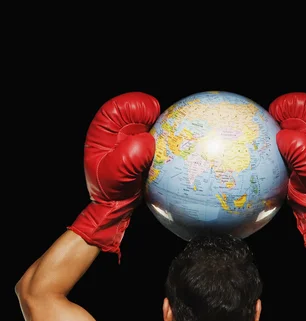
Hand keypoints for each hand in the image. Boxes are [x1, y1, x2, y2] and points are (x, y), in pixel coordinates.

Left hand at [68, 91, 160, 259]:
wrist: (115, 206)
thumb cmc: (109, 191)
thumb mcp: (115, 175)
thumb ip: (130, 157)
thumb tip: (149, 142)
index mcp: (103, 131)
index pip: (118, 108)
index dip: (135, 105)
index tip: (151, 113)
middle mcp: (118, 130)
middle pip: (137, 111)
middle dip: (152, 114)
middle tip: (165, 123)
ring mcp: (132, 138)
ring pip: (150, 124)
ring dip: (163, 128)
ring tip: (175, 134)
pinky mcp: (144, 149)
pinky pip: (158, 139)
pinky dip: (169, 141)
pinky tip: (178, 148)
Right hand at [269, 92, 305, 250]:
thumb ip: (299, 147)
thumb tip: (281, 136)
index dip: (291, 104)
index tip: (276, 114)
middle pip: (294, 113)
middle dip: (279, 115)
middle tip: (266, 125)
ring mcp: (301, 144)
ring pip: (283, 127)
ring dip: (271, 129)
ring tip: (259, 136)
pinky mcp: (290, 155)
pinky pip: (276, 143)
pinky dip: (266, 143)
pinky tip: (257, 149)